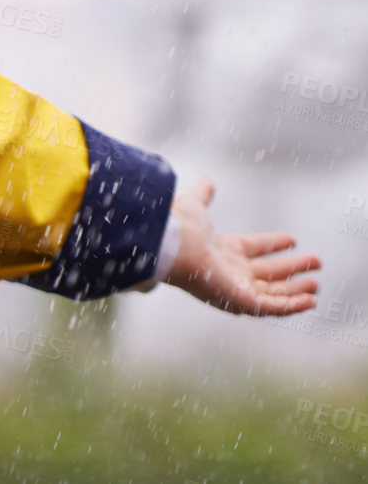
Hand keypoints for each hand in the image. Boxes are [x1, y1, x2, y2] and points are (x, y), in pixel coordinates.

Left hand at [166, 176, 321, 315]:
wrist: (170, 243)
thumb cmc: (179, 225)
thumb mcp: (195, 204)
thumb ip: (203, 193)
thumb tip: (208, 180)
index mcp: (222, 249)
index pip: (253, 247)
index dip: (273, 243)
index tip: (293, 239)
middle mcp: (230, 270)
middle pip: (268, 272)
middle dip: (292, 269)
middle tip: (316, 262)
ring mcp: (236, 287)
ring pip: (273, 292)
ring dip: (296, 290)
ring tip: (316, 284)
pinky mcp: (240, 301)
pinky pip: (272, 308)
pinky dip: (292, 306)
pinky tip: (310, 301)